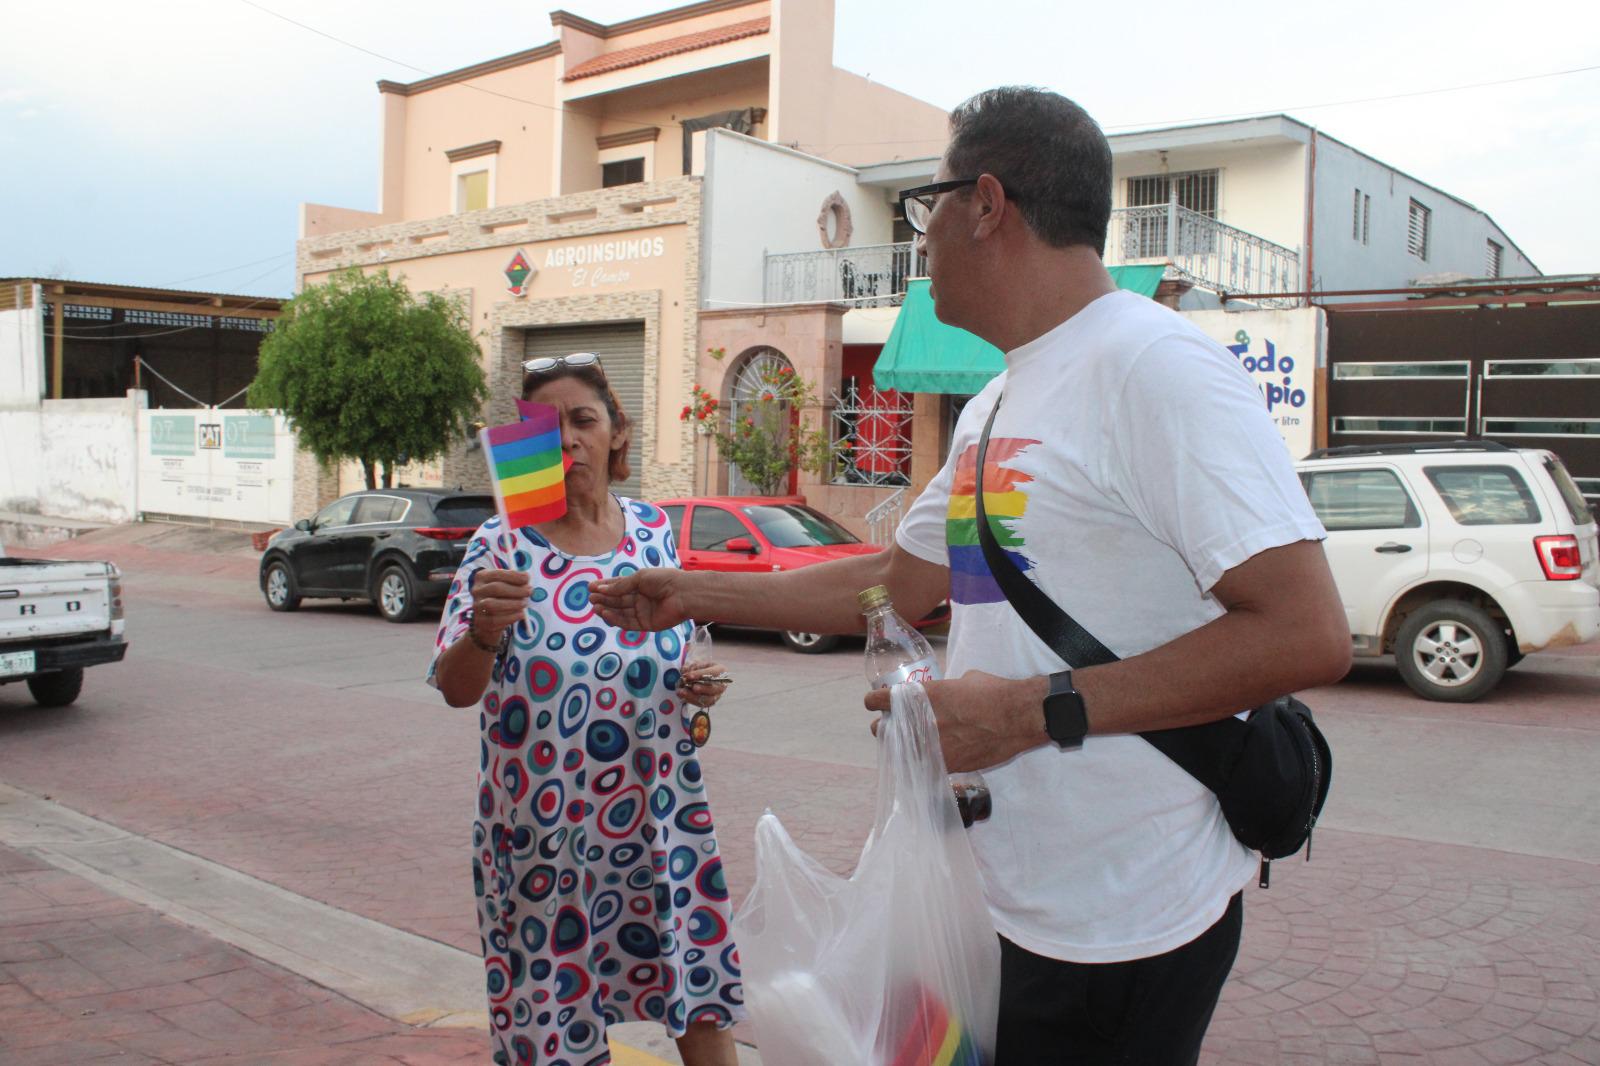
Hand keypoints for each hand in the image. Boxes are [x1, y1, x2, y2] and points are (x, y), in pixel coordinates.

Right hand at [469, 568, 531, 642]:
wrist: (487, 620)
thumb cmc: (500, 597)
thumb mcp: (505, 585)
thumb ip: (514, 581)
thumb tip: (526, 578)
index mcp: (482, 577)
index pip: (497, 574)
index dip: (513, 576)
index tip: (527, 578)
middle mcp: (477, 591)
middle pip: (495, 588)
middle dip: (515, 590)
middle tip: (529, 592)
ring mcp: (477, 607)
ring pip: (493, 605)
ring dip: (513, 604)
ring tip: (524, 603)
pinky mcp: (480, 621)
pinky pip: (495, 620)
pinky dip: (511, 617)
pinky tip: (520, 614)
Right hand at [589, 568, 689, 631]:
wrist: (683, 594)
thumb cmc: (663, 580)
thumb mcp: (639, 578)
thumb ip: (620, 585)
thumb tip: (601, 588)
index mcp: (640, 584)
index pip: (619, 586)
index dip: (605, 586)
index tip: (591, 586)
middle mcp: (640, 598)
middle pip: (618, 600)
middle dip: (604, 598)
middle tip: (590, 597)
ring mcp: (642, 612)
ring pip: (621, 612)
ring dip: (607, 609)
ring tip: (594, 606)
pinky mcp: (645, 625)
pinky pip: (627, 623)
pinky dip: (615, 619)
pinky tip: (605, 614)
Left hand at [678, 660, 728, 707]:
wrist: (701, 676)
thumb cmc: (700, 667)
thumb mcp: (697, 662)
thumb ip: (690, 666)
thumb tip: (685, 671)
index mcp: (721, 670)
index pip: (712, 673)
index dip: (700, 674)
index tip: (688, 675)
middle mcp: (721, 684)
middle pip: (714, 689)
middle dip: (701, 688)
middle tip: (690, 687)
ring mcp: (716, 695)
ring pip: (708, 699)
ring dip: (693, 697)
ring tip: (681, 692)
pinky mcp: (709, 702)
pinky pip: (701, 704)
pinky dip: (691, 700)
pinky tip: (682, 696)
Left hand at [864, 671, 1048, 772]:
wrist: (1019, 716)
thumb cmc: (994, 692)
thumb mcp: (963, 681)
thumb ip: (943, 690)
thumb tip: (940, 696)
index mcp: (923, 697)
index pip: (880, 701)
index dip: (873, 702)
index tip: (873, 703)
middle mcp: (922, 724)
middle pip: (883, 731)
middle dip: (884, 728)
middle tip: (891, 726)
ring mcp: (934, 748)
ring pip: (902, 753)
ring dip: (902, 747)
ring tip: (909, 743)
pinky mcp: (949, 765)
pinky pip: (927, 764)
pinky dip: (926, 760)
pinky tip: (931, 756)